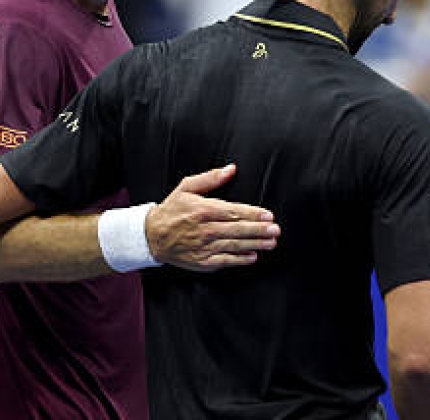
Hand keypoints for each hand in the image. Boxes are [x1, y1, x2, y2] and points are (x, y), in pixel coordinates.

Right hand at [146, 164, 280, 270]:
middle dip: (259, 230)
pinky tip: (253, 256)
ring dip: (255, 244)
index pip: (233, 212)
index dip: (253, 214)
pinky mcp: (203, 261)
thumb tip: (231, 169)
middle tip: (275, 229)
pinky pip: (225, 260)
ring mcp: (204, 246)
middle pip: (237, 229)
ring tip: (271, 242)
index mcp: (203, 209)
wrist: (153, 236)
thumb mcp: (187, 187)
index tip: (268, 215)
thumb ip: (210, 178)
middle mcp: (205, 229)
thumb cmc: (172, 210)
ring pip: (234, 245)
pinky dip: (240, 259)